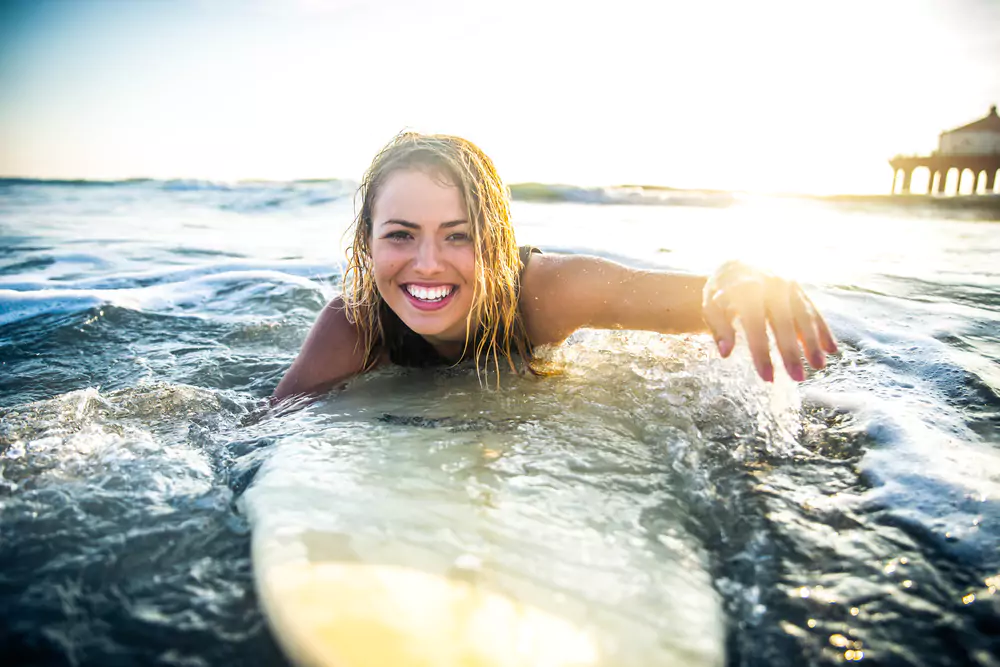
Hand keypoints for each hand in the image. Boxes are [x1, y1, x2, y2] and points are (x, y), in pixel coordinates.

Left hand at [702, 261, 837, 381]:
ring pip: (803, 315)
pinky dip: (823, 329)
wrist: (738, 264)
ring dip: (813, 341)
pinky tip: (831, 350)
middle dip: (791, 351)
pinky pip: (814, 310)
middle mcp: (770, 284)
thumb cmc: (722, 292)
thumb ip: (718, 328)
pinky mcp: (799, 289)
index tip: (767, 377)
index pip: (754, 325)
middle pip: (783, 322)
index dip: (761, 352)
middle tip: (798, 378)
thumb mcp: (711, 306)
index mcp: (745, 288)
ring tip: (819, 366)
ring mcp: (788, 285)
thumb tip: (726, 353)